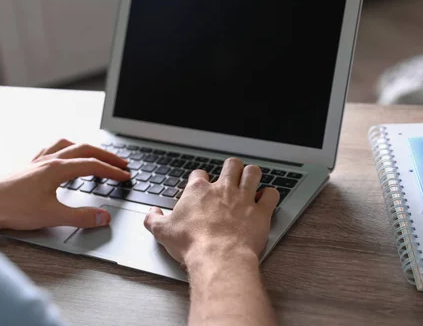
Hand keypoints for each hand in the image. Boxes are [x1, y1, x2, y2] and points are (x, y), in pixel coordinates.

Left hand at [0, 139, 130, 230]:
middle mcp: (48, 160)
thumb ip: (80, 217)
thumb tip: (103, 217)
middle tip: (120, 163)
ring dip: (86, 148)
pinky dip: (65, 149)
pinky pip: (51, 149)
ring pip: (67, 145)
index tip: (125, 176)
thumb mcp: (51, 216)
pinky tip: (63, 157)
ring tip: (96, 155)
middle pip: (84, 149)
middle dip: (105, 155)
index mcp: (57, 168)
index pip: (92, 165)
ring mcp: (37, 161)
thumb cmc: (12, 208)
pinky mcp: (28, 166)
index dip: (112, 170)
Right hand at [144, 159, 278, 265]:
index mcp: (198, 191)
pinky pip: (271, 194)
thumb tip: (151, 214)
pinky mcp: (260, 212)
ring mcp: (243, 198)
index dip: (200, 178)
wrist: (218, 257)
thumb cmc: (192, 244)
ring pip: (253, 173)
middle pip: (231, 165)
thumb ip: (153, 219)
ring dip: (252, 175)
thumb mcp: (162, 232)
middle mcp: (222, 189)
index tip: (201, 185)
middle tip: (230, 175)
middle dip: (231, 168)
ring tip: (250, 180)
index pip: (199, 174)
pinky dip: (270, 195)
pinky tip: (266, 199)